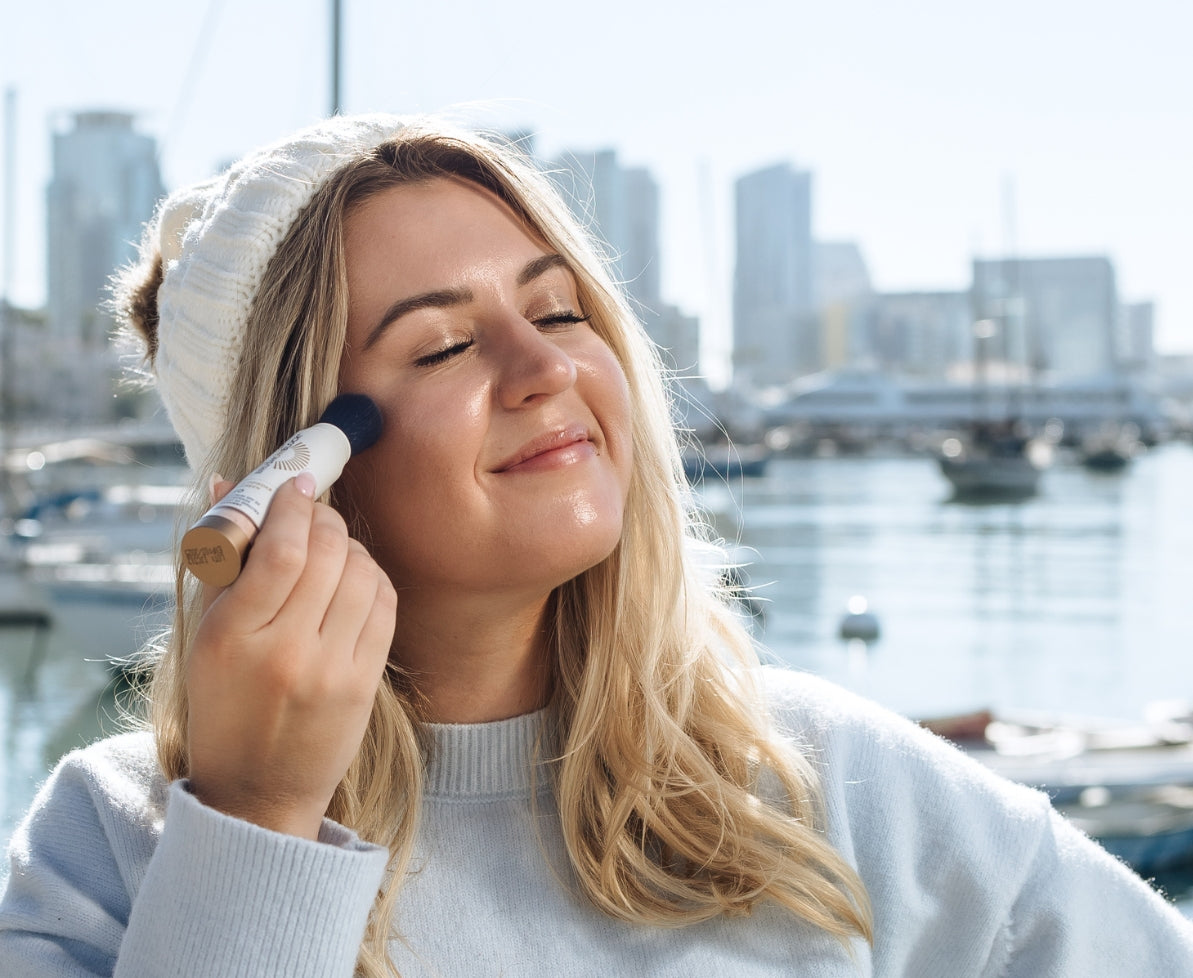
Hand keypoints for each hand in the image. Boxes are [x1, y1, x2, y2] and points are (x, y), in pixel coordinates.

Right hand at [185, 473, 396, 838]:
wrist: (258, 794)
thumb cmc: (223, 708)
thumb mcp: (204, 638)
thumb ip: (221, 560)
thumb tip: (227, 484)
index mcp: (233, 638)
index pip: (280, 551)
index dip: (294, 505)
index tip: (297, 483)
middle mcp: (286, 652)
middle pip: (325, 555)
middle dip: (324, 518)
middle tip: (315, 510)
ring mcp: (331, 670)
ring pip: (361, 575)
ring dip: (351, 546)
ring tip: (333, 546)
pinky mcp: (364, 685)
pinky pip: (384, 606)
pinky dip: (373, 578)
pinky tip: (356, 577)